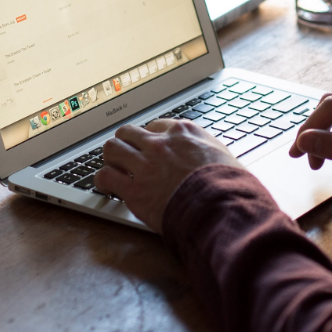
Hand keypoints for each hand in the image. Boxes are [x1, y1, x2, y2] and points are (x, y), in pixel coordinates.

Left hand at [95, 119, 241, 231]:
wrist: (219, 205)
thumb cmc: (228, 183)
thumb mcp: (223, 155)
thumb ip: (208, 150)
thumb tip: (211, 157)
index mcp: (184, 132)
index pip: (156, 126)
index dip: (151, 138)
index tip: (150, 148)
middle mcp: (161, 144)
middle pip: (128, 132)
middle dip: (126, 144)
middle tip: (127, 156)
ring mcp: (145, 165)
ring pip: (112, 148)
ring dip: (111, 158)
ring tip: (114, 169)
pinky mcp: (133, 189)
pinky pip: (105, 176)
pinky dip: (103, 181)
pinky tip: (107, 187)